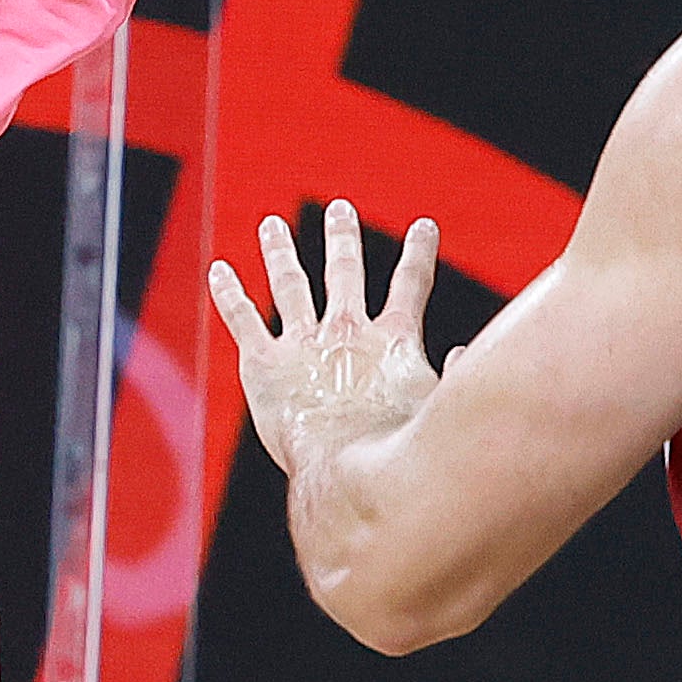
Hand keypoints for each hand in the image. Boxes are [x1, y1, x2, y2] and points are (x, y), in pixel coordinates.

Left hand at [201, 196, 442, 483]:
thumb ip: (454, 378)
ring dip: (279, 251)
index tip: (423, 227)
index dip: (419, 252)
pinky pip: (243, 318)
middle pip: (344, 271)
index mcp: (393, 339)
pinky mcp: (263, 364)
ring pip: (289, 283)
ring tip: (271, 226)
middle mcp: (346, 331)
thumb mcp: (440, 411)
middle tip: (339, 211)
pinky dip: (229, 293)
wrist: (347, 470)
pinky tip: (219, 271)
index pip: (412, 284)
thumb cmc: (399, 452)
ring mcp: (303, 344)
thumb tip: (462, 354)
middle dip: (342, 238)